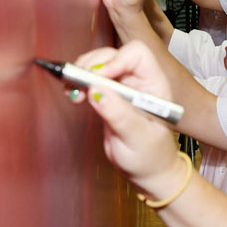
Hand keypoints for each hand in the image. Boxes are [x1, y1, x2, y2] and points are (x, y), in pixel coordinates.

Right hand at [72, 42, 181, 192]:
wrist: (147, 171)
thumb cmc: (150, 156)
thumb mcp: (137, 137)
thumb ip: (119, 114)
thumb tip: (97, 91)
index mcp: (154, 84)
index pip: (137, 54)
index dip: (115, 60)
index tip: (98, 78)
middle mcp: (138, 81)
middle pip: (113, 55)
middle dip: (92, 65)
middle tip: (78, 83)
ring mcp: (122, 88)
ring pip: (99, 65)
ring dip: (81, 72)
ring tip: (73, 91)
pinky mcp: (108, 96)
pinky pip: (91, 80)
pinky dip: (78, 83)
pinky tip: (73, 95)